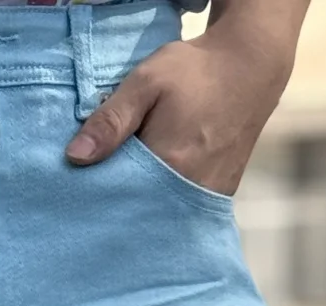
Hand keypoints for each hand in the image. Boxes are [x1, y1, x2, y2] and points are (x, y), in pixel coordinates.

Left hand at [65, 26, 294, 197]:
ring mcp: (206, 197)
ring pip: (160, 217)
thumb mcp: (146, 83)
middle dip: (117, 210)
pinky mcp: (217, 197)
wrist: (249, 68)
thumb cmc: (195, 73)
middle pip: (139, 215)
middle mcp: (189, 190)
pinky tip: (149, 196)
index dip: (97, 199)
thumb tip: (75, 156)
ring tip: (122, 199)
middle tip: (95, 202)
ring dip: (140, 211)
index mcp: (168, 165)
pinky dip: (162, 207)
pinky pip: (181, 213)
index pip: (118, 199)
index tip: (79, 196)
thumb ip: (111, 119)